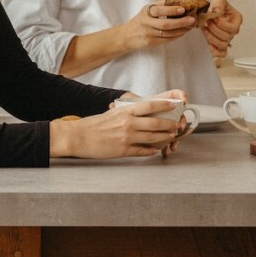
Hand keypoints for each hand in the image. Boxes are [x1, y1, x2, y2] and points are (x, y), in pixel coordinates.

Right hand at [50, 91, 186, 159]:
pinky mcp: (123, 150)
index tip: (173, 105)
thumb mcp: (112, 113)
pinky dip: (150, 151)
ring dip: (163, 138)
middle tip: (176, 125)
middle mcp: (128, 123)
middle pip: (155, 123)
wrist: (79, 136)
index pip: (149, 106)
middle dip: (168, 125)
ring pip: (151, 138)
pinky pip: (141, 151)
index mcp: (125, 112)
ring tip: (170, 137)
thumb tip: (138, 113)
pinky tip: (155, 150)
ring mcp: (126, 137)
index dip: (163, 105)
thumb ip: (126, 113)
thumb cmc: (94, 124)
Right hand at [123, 1, 197, 52]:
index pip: (159, 10)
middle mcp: (146, 22)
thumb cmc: (140, 20)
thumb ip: (160, 5)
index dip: (171, 9)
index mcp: (146, 11)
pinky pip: (166, 39)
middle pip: (165, 23)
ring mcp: (148, 33)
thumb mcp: (147, 10)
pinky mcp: (151, 43)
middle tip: (192, 19)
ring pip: (168, 33)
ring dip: (181, 29)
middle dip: (180, 22)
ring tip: (190, 26)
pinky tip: (183, 32)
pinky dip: (176, 36)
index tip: (183, 9)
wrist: (126, 36)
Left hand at [201, 0, 241, 57]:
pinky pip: (222, 53)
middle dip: (214, 29)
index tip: (213, 17)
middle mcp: (234, 31)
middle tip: (207, 22)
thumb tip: (217, 12)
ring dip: (211, 38)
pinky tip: (209, 45)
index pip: (232, 28)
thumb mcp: (219, 0)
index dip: (221, 23)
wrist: (210, 11)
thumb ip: (219, 4)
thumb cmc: (217, 6)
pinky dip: (215, 51)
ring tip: (205, 29)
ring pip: (223, 44)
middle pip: (226, 37)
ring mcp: (228, 39)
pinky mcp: (221, 45)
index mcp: (237, 20)